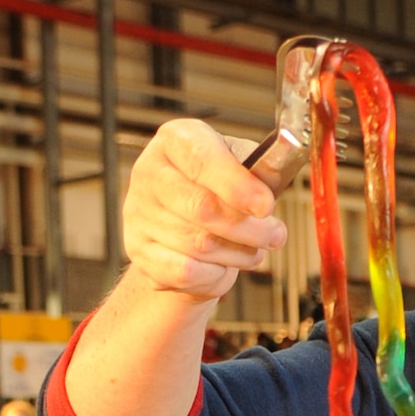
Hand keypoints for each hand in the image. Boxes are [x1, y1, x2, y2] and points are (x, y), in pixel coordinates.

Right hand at [123, 120, 287, 302]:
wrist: (180, 231)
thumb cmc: (214, 193)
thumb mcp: (239, 169)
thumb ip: (258, 173)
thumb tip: (274, 180)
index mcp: (176, 140)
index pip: (203, 160)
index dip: (237, 186)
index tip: (265, 206)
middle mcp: (149, 172)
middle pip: (203, 208)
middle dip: (248, 228)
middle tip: (275, 235)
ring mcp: (139, 213)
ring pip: (199, 244)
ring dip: (237, 253)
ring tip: (252, 249)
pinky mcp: (139, 251)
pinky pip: (185, 272)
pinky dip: (213, 275)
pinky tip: (223, 265)